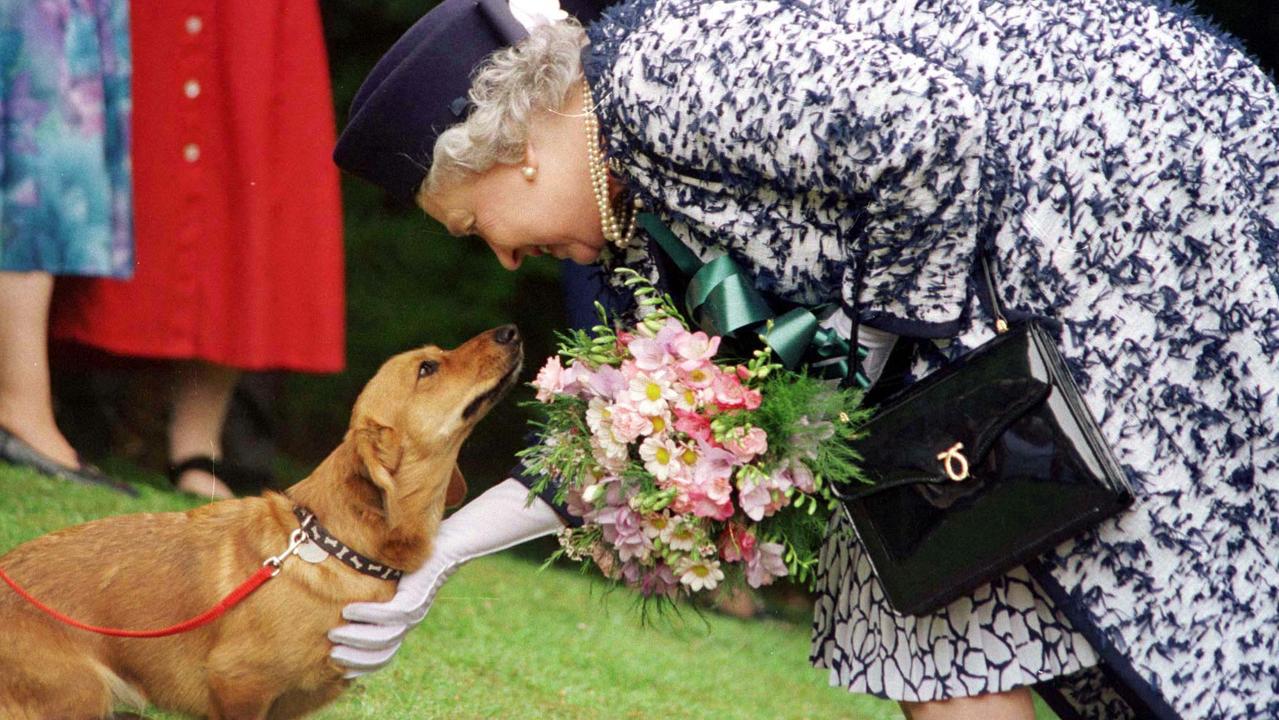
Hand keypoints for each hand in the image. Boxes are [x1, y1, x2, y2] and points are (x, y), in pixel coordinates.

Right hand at [328, 479, 562, 676]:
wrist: (454, 541)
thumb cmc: (420, 555)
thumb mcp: (393, 577)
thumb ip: (374, 589)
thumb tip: (342, 595)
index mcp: (406, 621)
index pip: (383, 656)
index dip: (362, 665)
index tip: (338, 667)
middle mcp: (411, 621)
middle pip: (382, 653)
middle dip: (354, 658)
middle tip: (330, 652)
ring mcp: (415, 611)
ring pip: (384, 637)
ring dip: (357, 638)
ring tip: (335, 632)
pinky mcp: (417, 597)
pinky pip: (390, 614)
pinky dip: (368, 615)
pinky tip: (349, 610)